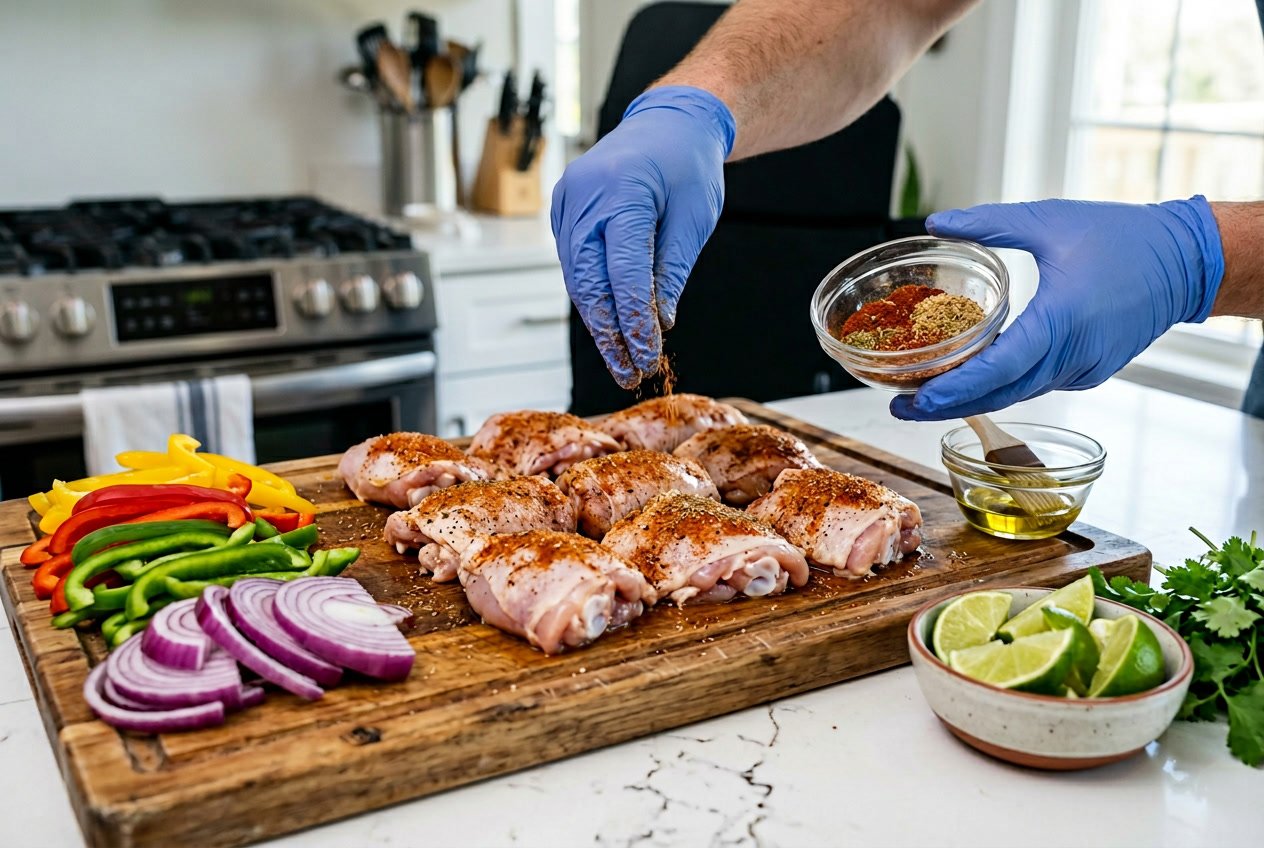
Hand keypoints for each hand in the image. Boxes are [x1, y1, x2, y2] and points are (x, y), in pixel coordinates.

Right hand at [550, 86, 735, 387]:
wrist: (668, 121)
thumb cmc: (687, 163)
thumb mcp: (694, 217)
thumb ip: (672, 269)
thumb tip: (658, 321)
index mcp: (621, 192)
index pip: (623, 273)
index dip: (634, 321)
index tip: (646, 356)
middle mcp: (584, 197)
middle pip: (590, 283)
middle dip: (611, 334)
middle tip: (630, 372)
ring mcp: (567, 203)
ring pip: (578, 280)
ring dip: (600, 323)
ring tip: (623, 360)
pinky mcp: (563, 212)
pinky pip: (575, 265)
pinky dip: (592, 298)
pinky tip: (611, 327)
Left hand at [890, 197, 1224, 420]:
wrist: (1187, 261)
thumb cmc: (1122, 236)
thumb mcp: (1048, 219)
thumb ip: (987, 223)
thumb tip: (934, 223)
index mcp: (1061, 318)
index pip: (998, 368)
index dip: (955, 389)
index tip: (917, 399)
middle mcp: (1073, 354)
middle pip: (1000, 393)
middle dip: (948, 405)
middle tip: (901, 405)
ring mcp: (1085, 369)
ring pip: (1017, 394)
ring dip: (973, 398)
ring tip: (924, 397)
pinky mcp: (1090, 372)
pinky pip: (1037, 385)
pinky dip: (1003, 386)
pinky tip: (971, 382)